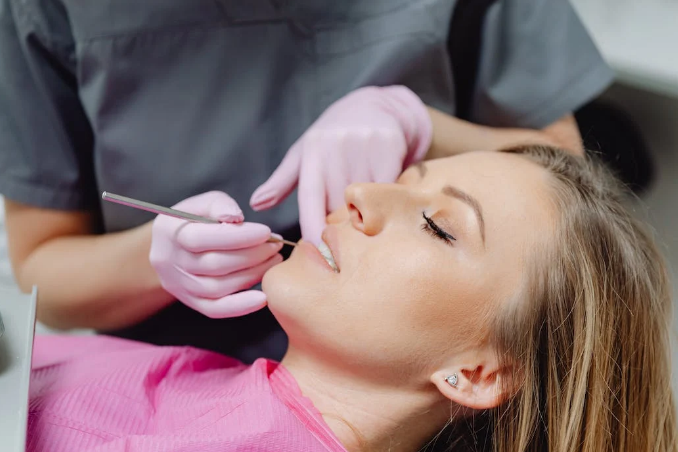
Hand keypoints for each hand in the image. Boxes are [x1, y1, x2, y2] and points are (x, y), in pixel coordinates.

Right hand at [149, 191, 282, 317]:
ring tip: (274, 261)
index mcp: (169, 232)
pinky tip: (263, 298)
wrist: (172, 247)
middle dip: (252, 255)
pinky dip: (240, 307)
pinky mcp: (191, 302)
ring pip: (217, 288)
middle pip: (214, 265)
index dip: (238, 237)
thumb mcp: (203, 203)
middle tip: (276, 246)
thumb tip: (236, 218)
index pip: (201, 239)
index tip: (266, 232)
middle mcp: (170, 262)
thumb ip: (219, 205)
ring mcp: (180, 285)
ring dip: (252, 275)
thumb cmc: (194, 219)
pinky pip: (215, 310)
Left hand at [250, 85, 432, 243]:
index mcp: (312, 153)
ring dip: (364, 214)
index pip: (311, 198)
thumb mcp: (303, 154)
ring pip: (365, 198)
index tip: (317, 250)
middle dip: (340, 226)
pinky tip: (383, 203)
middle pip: (339, 204)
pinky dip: (386, 201)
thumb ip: (281, 182)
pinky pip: (388, 188)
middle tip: (344, 240)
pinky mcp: (388, 146)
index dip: (313, 226)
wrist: (372, 107)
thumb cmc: (331, 138)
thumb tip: (256, 204)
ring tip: (363, 217)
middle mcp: (335, 148)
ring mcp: (363, 146)